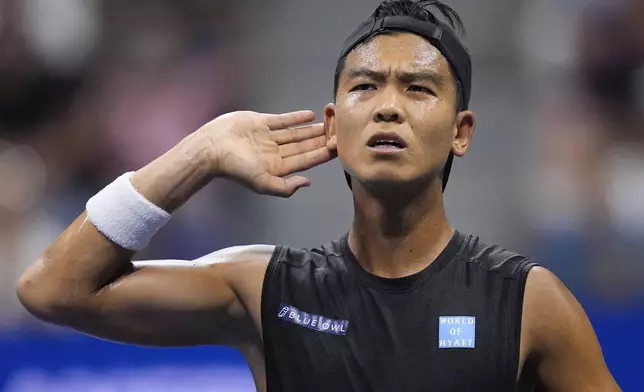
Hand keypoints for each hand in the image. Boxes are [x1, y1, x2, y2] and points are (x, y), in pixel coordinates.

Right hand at [202, 110, 336, 196]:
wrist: (211, 148)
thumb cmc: (236, 168)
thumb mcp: (262, 183)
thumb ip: (285, 187)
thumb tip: (307, 183)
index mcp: (278, 168)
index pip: (306, 160)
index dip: (323, 154)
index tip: (339, 147)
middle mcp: (276, 153)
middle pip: (304, 146)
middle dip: (322, 140)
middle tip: (340, 132)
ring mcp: (269, 137)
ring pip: (296, 133)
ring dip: (312, 129)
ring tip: (330, 123)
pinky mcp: (260, 122)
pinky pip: (282, 120)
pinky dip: (296, 118)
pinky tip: (310, 115)